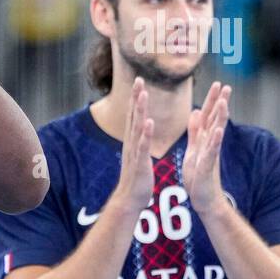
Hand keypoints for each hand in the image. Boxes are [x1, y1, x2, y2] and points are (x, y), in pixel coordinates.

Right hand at [113, 77, 154, 215]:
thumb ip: (139, 141)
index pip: (135, 115)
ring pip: (137, 127)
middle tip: (139, 79)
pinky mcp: (140, 163)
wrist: (130, 199)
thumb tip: (141, 129)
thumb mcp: (139, 155)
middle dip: (136, 97)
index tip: (139, 81)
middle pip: (133, 116)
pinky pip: (142, 146)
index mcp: (134, 141)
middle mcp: (131, 143)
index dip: (137, 98)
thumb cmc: (137, 179)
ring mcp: (134, 152)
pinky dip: (145, 134)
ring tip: (143, 94)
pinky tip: (148, 122)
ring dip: (140, 110)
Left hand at [184, 81, 229, 212]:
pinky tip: (218, 130)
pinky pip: (211, 151)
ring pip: (216, 133)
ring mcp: (209, 154)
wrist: (203, 197)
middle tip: (226, 86)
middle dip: (220, 103)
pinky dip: (214, 141)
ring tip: (224, 102)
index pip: (209, 116)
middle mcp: (209, 144)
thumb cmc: (199, 174)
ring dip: (220, 118)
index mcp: (204, 139)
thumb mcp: (194, 148)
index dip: (213, 101)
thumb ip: (195, 131)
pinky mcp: (206, 166)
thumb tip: (195, 112)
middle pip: (216, 120)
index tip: (218, 83)